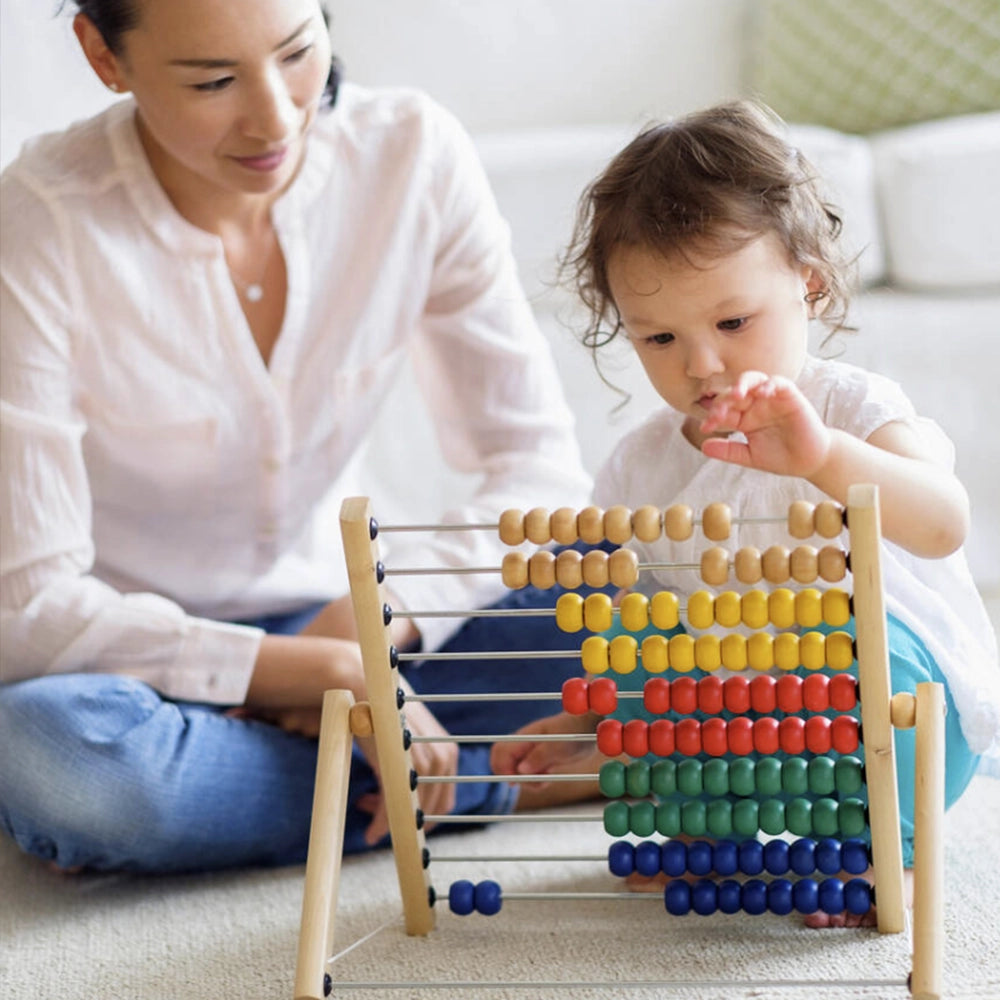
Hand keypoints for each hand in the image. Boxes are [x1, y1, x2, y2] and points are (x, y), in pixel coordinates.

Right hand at [356, 674, 458, 845]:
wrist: (367, 688)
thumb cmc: (386, 716)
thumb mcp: (408, 742)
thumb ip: (417, 766)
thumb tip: (410, 805)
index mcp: (448, 753)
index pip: (444, 802)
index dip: (421, 816)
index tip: (399, 816)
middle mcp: (443, 757)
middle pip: (431, 810)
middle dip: (406, 820)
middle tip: (379, 816)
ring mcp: (423, 761)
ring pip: (412, 812)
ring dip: (390, 821)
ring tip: (367, 807)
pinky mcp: (399, 764)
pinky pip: (393, 806)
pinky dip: (382, 824)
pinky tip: (372, 831)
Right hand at [490, 710, 603, 809]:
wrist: (590, 726)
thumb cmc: (576, 732)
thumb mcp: (560, 746)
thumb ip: (540, 757)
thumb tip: (520, 771)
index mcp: (526, 737)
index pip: (500, 751)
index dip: (503, 769)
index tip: (518, 781)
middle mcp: (525, 743)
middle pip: (502, 760)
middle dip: (511, 777)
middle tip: (531, 782)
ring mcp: (531, 750)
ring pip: (515, 769)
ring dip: (526, 780)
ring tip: (546, 779)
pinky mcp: (540, 757)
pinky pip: (528, 771)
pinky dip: (534, 779)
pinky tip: (549, 777)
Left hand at [699, 371, 830, 477]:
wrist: (808, 462)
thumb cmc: (780, 457)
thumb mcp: (750, 456)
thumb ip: (728, 451)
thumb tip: (704, 447)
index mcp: (743, 417)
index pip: (723, 410)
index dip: (713, 416)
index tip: (705, 428)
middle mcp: (755, 404)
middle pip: (734, 392)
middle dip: (723, 401)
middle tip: (718, 414)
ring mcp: (771, 399)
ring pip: (753, 380)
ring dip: (742, 384)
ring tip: (736, 395)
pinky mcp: (790, 396)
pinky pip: (778, 382)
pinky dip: (769, 384)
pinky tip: (763, 393)